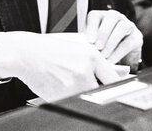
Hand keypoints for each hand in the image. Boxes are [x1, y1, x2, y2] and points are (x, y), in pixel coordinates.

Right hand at [0, 32, 120, 101]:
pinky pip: (72, 103)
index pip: (114, 80)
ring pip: (87, 99)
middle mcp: (83, 71)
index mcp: (91, 57)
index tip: (120, 92)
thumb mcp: (80, 50)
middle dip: (100, 92)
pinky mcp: (58, 97)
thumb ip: (104, 63)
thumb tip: (125, 72)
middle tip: (91, 86)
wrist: (26, 53)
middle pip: (103, 92)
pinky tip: (61, 85)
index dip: (119, 88)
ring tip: (71, 82)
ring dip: (85, 95)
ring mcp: (70, 86)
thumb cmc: (53, 50)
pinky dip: (71, 99)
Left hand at [85, 10, 142, 69]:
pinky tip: (112, 59)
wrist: (121, 59)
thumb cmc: (102, 50)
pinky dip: (119, 52)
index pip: (95, 15)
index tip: (89, 41)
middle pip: (111, 17)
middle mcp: (116, 17)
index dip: (92, 27)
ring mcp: (128, 25)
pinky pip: (129, 42)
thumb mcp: (93, 44)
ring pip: (122, 27)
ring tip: (104, 55)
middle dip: (103, 33)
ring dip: (112, 42)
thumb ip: (88, 43)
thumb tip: (80, 49)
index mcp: (102, 17)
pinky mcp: (137, 37)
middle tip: (98, 47)